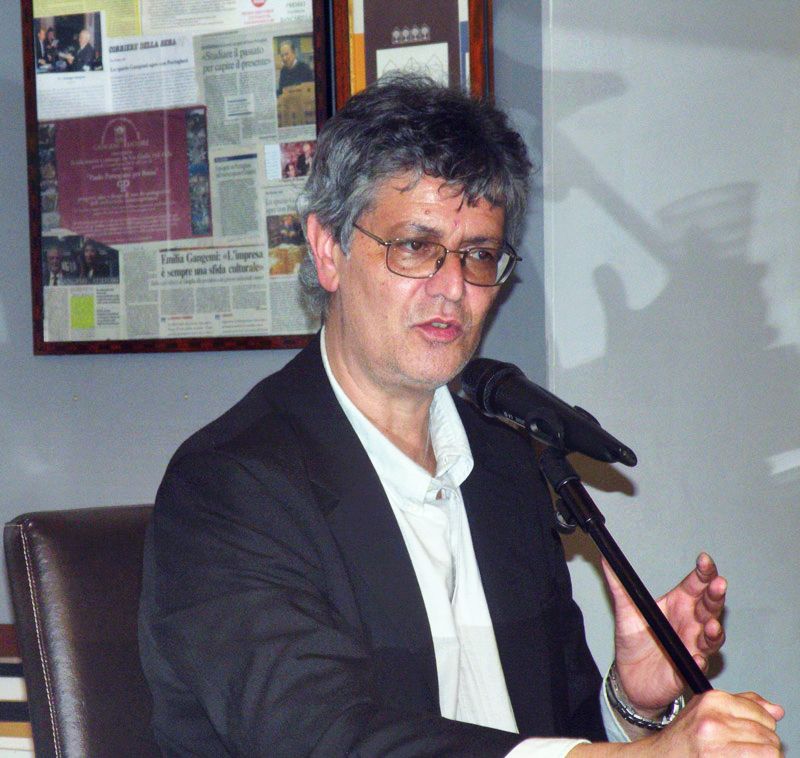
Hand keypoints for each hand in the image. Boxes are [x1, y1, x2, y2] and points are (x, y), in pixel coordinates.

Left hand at [603, 552, 726, 711]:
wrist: (628, 675)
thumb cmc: (633, 639)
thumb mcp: (625, 608)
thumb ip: (619, 583)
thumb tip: (607, 557)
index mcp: (678, 604)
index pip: (695, 585)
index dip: (703, 572)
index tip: (704, 560)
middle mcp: (691, 624)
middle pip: (709, 607)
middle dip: (715, 596)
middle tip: (718, 585)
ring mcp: (692, 647)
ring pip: (711, 637)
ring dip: (714, 631)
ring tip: (712, 625)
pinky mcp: (685, 669)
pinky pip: (696, 666)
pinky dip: (698, 661)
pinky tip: (697, 657)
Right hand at [637, 690, 782, 755]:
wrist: (662, 756)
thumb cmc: (685, 736)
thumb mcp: (708, 709)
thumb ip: (744, 704)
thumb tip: (776, 710)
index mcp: (713, 700)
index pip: (763, 715)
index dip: (764, 727)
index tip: (754, 734)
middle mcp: (714, 718)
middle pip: (769, 734)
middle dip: (766, 744)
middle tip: (748, 749)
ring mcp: (717, 742)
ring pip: (770, 751)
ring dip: (763, 756)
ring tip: (745, 755)